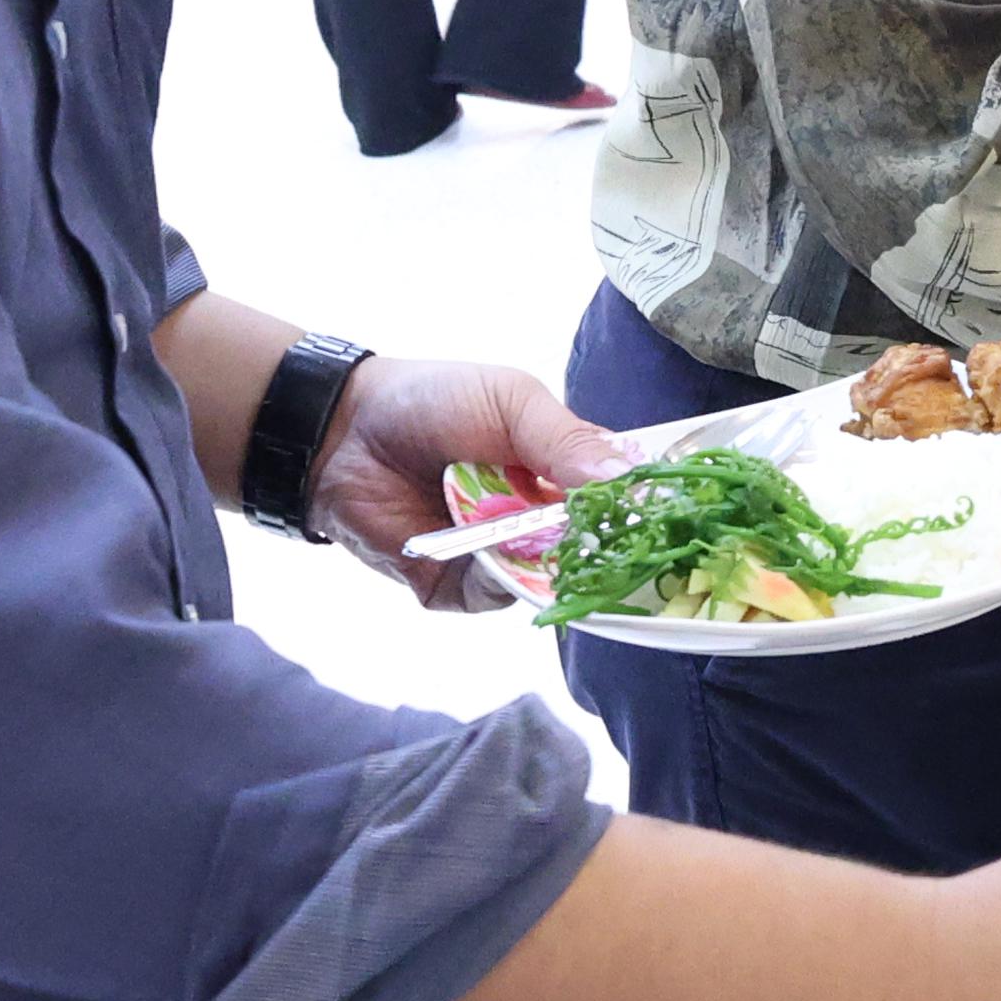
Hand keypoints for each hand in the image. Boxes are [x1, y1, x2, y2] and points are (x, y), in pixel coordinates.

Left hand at [307, 355, 630, 613]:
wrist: (341, 432)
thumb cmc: (431, 401)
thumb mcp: (511, 402)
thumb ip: (565, 439)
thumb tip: (627, 478)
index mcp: (562, 470)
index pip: (617, 500)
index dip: (637, 509)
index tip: (659, 511)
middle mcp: (540, 521)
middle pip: (590, 550)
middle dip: (598, 546)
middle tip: (601, 532)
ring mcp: (501, 558)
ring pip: (547, 579)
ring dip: (544, 561)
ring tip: (530, 530)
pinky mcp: (457, 588)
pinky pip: (493, 598)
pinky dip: (494, 579)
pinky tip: (482, 547)